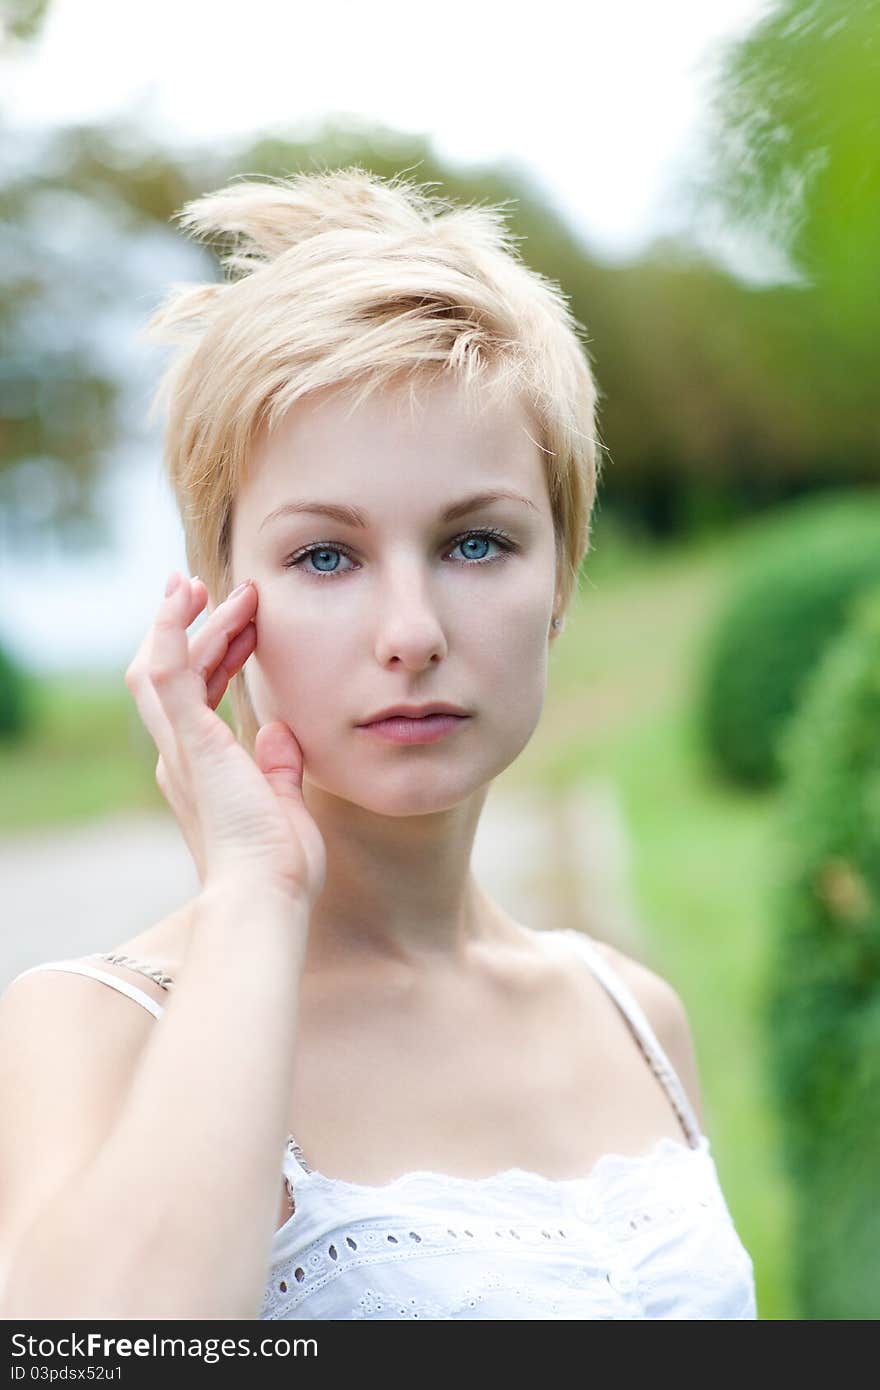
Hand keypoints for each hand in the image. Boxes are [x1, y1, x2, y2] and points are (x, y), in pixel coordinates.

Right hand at [124, 571, 325, 906]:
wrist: (265, 894)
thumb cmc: (278, 866)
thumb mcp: (284, 805)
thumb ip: (279, 768)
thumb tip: (280, 733)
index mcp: (200, 771)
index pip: (198, 697)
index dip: (216, 656)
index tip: (244, 626)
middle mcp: (178, 757)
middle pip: (174, 674)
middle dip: (199, 628)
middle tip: (228, 592)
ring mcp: (178, 748)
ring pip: (162, 665)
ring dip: (183, 621)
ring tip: (202, 586)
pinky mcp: (187, 742)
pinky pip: (166, 671)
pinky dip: (171, 629)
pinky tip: (184, 597)